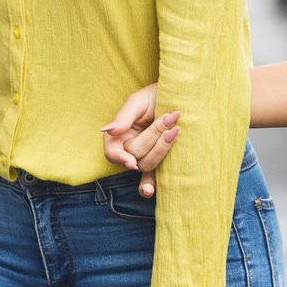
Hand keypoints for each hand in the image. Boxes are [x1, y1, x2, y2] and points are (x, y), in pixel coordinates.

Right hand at [101, 83, 178, 197]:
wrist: (179, 94)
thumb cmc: (155, 94)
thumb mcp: (138, 102)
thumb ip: (124, 117)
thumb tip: (107, 131)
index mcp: (119, 133)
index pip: (112, 151)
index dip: (120, 158)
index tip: (132, 160)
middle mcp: (129, 147)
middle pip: (134, 157)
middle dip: (152, 139)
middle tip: (169, 119)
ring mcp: (144, 155)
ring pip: (146, 165)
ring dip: (161, 150)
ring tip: (175, 130)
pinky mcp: (159, 160)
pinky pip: (151, 177)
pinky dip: (149, 185)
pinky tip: (148, 192)